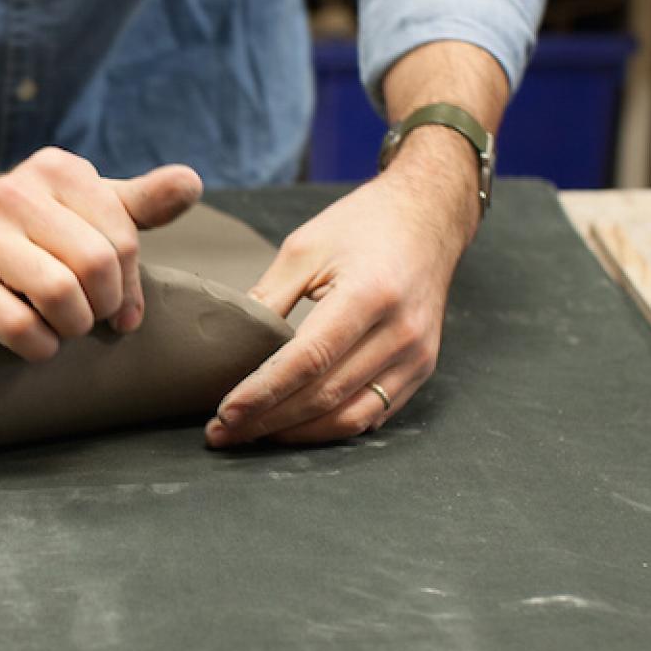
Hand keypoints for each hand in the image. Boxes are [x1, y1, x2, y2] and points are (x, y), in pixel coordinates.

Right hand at [0, 148, 202, 361]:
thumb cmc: (38, 236)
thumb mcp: (90, 211)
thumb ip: (142, 202)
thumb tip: (190, 183)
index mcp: (57, 171)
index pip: (123, 236)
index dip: (130, 282)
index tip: (120, 301)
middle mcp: (13, 193)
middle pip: (94, 264)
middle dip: (103, 304)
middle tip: (92, 314)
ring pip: (58, 294)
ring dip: (74, 326)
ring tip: (65, 324)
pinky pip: (19, 328)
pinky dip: (41, 348)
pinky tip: (37, 340)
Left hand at [206, 128, 480, 445]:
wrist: (428, 216)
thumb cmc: (363, 225)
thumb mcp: (305, 248)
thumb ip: (268, 297)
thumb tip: (226, 343)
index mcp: (370, 293)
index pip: (309, 359)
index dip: (264, 391)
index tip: (225, 413)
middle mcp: (401, 332)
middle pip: (326, 395)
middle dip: (268, 420)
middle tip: (222, 433)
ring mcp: (417, 356)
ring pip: (350, 417)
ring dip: (296, 434)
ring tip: (251, 434)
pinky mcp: (421, 370)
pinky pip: (372, 415)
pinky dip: (329, 428)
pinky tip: (292, 427)